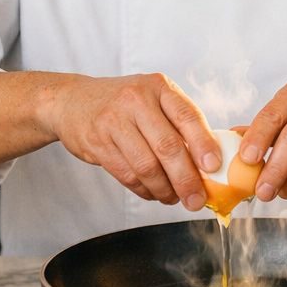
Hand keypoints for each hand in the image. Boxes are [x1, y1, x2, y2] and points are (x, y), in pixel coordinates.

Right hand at [41, 72, 219, 209]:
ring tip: (174, 198)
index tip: (214, 166)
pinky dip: (144, 190)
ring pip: (147, 165)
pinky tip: (154, 193)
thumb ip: (178, 123)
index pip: (187, 116)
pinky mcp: (97, 142)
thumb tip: (209, 162)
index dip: (204, 143)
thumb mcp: (153, 97)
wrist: (72, 100)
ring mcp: (114, 121)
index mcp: (159, 87)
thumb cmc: (124, 103)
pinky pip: (127, 174)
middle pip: (168, 146)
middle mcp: (137, 100)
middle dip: (186, 178)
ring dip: (164, 189)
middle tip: (197, 199)